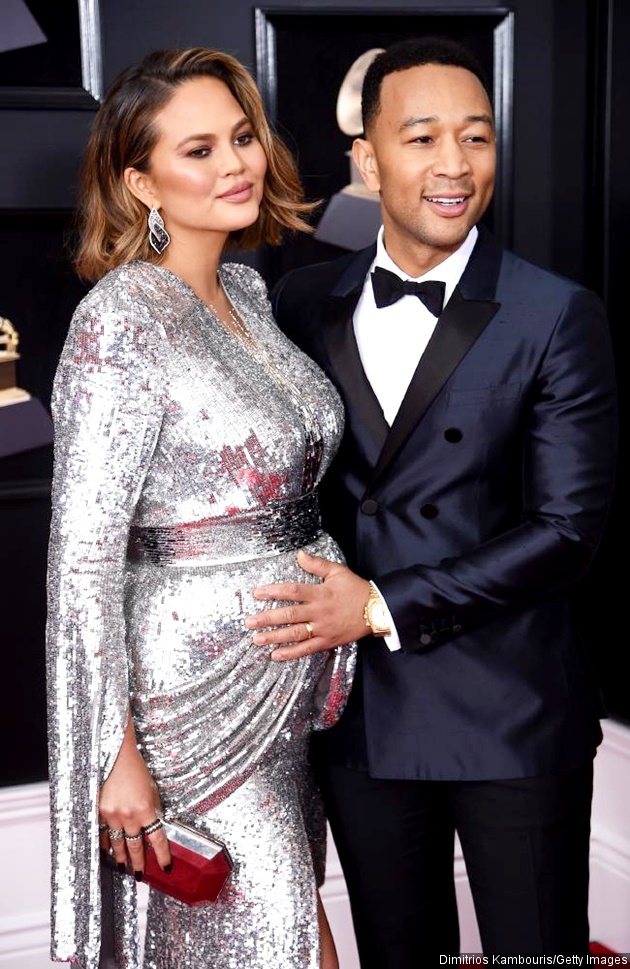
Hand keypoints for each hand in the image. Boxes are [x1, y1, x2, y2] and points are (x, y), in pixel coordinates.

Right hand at [98, 716, 170, 877]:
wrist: (117, 756)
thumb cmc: (136, 770)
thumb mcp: (152, 789)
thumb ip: (153, 808)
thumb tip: (155, 824)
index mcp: (146, 809)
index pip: (157, 839)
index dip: (162, 855)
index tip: (166, 867)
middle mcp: (129, 815)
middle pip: (135, 846)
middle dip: (138, 862)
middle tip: (139, 874)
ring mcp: (112, 815)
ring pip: (117, 843)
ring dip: (121, 857)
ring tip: (123, 866)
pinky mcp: (100, 812)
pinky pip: (103, 833)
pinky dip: (106, 843)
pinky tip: (107, 851)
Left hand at [245, 549, 370, 659]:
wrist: (377, 609)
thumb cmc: (356, 589)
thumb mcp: (338, 571)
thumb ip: (316, 564)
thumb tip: (299, 554)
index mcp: (319, 593)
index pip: (292, 591)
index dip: (273, 592)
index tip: (257, 593)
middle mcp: (318, 612)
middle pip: (289, 615)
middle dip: (267, 618)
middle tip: (249, 621)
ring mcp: (322, 628)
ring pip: (295, 634)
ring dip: (274, 637)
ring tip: (257, 638)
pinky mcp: (327, 641)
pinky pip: (306, 649)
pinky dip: (291, 653)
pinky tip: (276, 655)